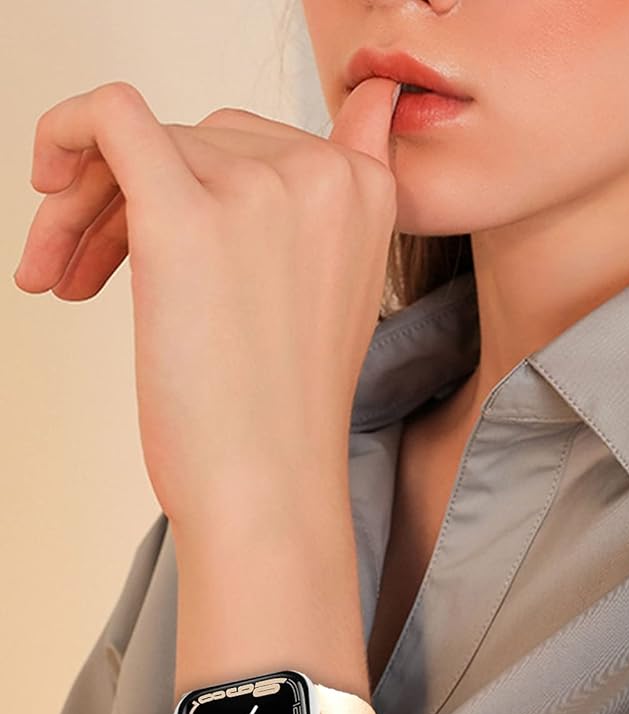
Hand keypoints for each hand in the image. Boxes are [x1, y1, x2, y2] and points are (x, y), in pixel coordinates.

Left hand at [13, 78, 401, 532]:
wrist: (269, 485)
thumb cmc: (283, 408)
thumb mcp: (330, 287)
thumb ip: (336, 199)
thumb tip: (373, 102)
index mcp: (366, 191)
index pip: (259, 143)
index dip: (202, 178)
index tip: (164, 228)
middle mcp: (324, 176)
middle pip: (198, 138)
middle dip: (135, 195)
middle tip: (94, 272)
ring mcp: (260, 190)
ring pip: (145, 144)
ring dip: (92, 204)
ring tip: (73, 278)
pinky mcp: (187, 215)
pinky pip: (110, 117)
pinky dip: (66, 129)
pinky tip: (44, 180)